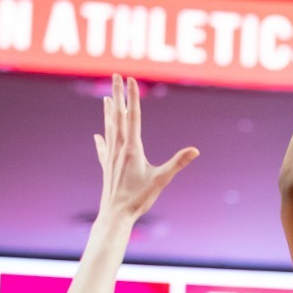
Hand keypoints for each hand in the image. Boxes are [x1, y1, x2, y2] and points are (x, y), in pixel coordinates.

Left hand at [95, 74, 197, 217]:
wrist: (115, 215)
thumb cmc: (138, 199)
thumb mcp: (161, 180)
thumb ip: (178, 163)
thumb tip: (195, 150)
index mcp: (132, 148)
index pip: (133, 116)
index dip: (133, 96)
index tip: (130, 79)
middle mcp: (119, 148)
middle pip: (118, 115)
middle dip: (117, 94)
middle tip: (115, 76)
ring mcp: (111, 157)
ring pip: (109, 128)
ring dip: (109, 112)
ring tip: (106, 98)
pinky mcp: (107, 167)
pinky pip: (104, 148)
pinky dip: (102, 139)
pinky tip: (98, 135)